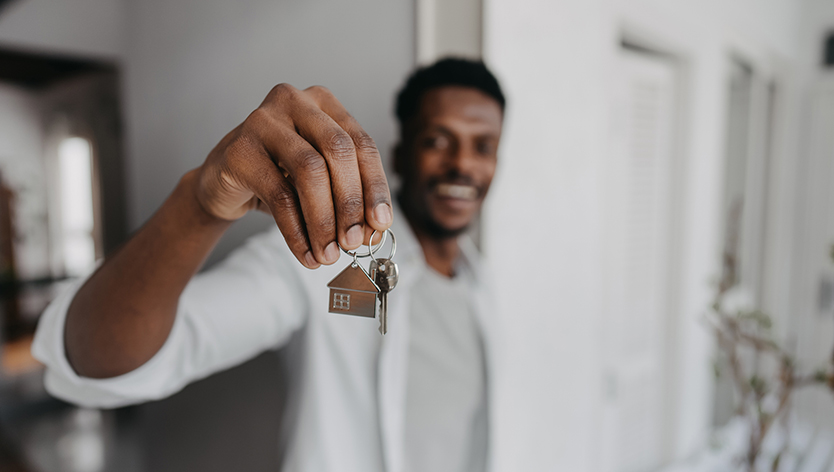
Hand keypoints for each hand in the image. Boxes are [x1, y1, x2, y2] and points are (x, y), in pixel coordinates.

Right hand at [194, 84, 392, 268]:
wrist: (222, 182)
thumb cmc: (280, 177)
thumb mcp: (320, 182)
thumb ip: (348, 198)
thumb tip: (373, 232)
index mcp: (324, 103)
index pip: (362, 144)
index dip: (375, 187)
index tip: (381, 224)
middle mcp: (295, 101)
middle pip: (338, 151)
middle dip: (351, 202)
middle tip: (354, 242)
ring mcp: (263, 121)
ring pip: (309, 171)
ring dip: (324, 220)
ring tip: (328, 254)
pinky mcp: (239, 149)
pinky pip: (278, 195)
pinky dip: (296, 231)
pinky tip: (305, 253)